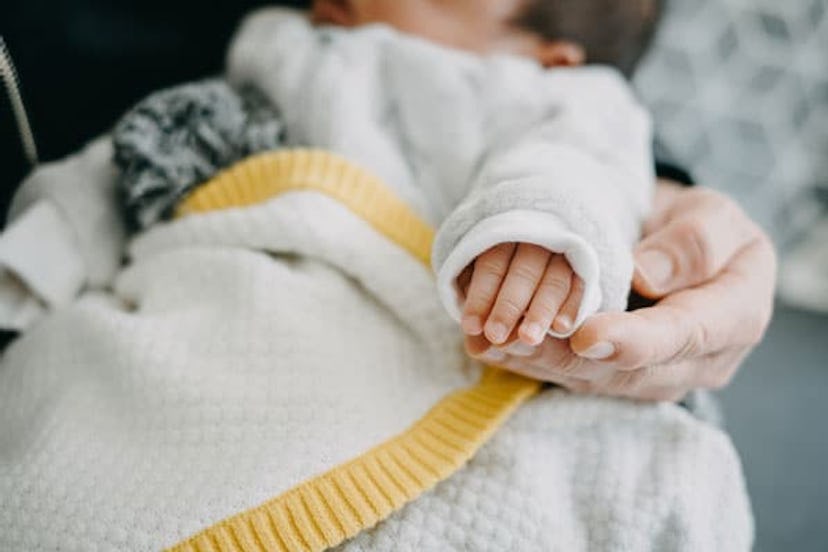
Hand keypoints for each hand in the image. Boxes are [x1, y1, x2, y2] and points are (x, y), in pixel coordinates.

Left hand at [463, 181, 776, 400]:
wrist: (688, 252)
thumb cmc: (705, 228)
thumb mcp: (714, 215)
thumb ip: (693, 243)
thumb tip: (643, 275)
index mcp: (735, 317)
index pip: (684, 335)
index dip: (634, 341)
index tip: (586, 336)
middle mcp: (697, 362)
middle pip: (630, 371)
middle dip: (567, 360)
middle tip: (517, 342)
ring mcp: (656, 377)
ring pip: (595, 381)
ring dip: (539, 364)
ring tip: (492, 344)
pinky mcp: (620, 379)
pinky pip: (575, 377)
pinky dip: (531, 364)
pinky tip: (491, 349)